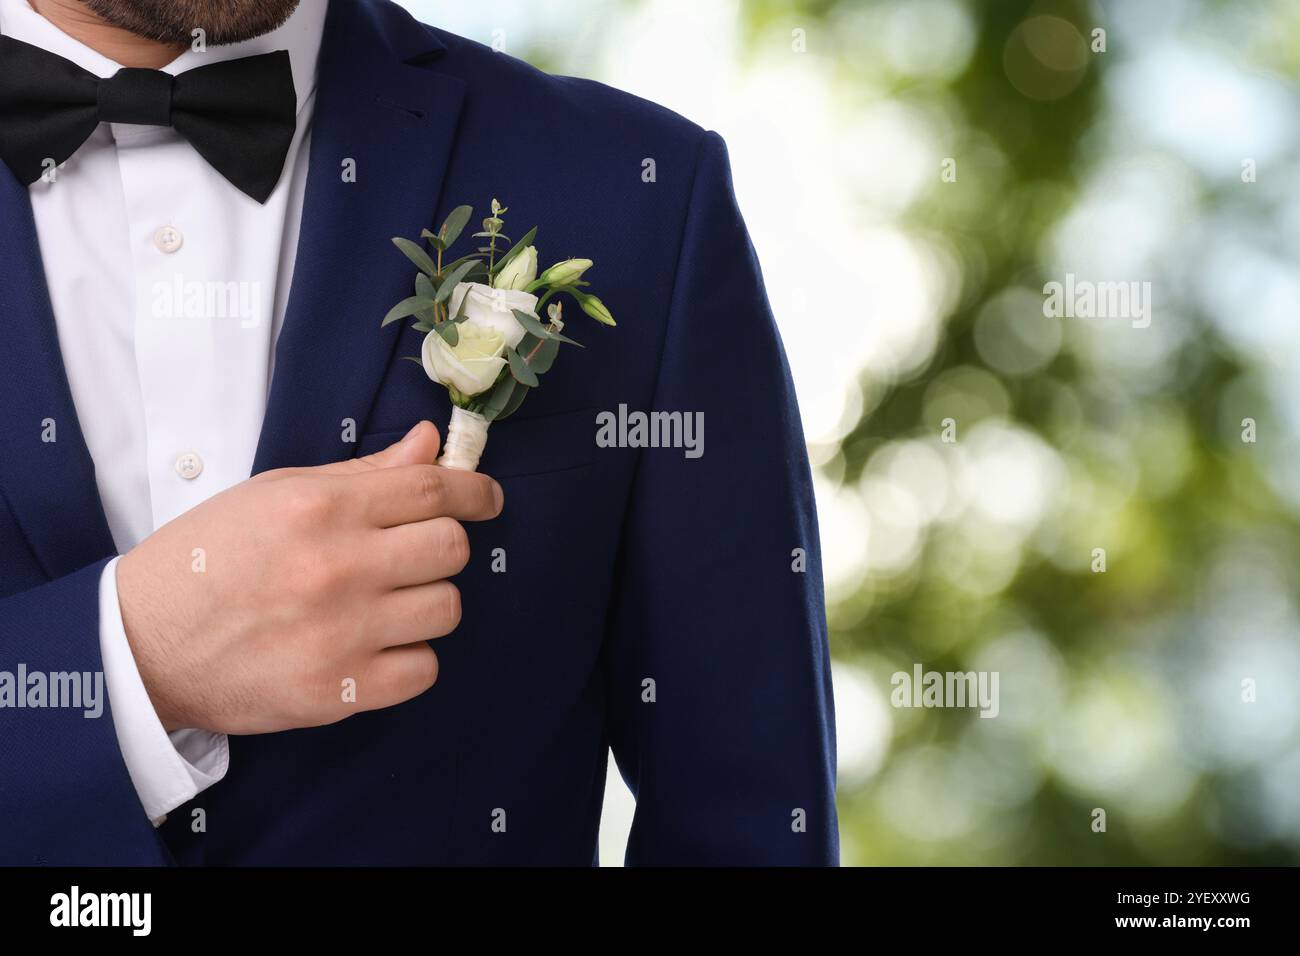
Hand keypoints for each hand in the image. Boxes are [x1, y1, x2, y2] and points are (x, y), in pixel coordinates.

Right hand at [116, 421, 502, 733]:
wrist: (142, 644)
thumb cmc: (209, 558)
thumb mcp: (275, 495)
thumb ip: (362, 473)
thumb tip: (430, 444)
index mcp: (321, 508)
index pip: (433, 488)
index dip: (474, 491)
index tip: (486, 499)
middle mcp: (339, 567)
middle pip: (452, 548)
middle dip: (445, 545)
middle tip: (416, 554)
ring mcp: (342, 632)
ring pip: (447, 608)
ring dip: (428, 602)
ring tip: (386, 602)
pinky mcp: (339, 689)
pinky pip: (424, 669)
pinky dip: (410, 657)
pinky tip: (375, 645)